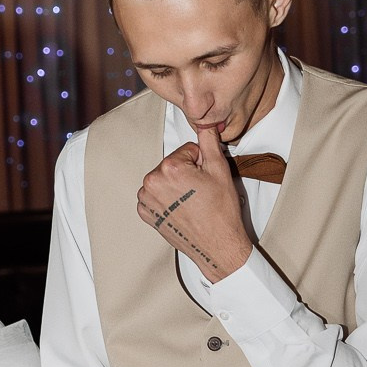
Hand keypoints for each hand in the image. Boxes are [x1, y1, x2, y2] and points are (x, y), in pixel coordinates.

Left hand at [136, 125, 252, 281]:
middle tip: (201, 192)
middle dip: (187, 173)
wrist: (217, 245)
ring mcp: (146, 199)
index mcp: (169, 168)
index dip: (201, 163)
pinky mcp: (146, 213)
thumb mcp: (220, 169)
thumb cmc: (220, 211)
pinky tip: (181, 209)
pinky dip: (167, 200)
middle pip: (173, 164)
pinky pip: (155, 196)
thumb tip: (204, 121)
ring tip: (192, 202)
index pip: (187, 151)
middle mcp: (152, 182)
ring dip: (176, 186)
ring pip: (164, 179)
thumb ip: (209, 140)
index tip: (206, 180)